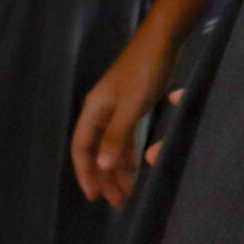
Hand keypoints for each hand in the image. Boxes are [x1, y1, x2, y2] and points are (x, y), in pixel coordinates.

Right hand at [71, 27, 179, 208]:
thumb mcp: (132, 105)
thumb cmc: (145, 71)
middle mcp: (100, 110)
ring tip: (127, 192)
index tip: (95, 197)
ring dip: (117, 169)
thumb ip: (117, 135)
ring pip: (111, 146)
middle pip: (95, 150)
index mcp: (94, 109)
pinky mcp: (131, 106)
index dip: (86, 173)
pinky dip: (128, 155)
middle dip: (103, 176)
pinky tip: (136, 168)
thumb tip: (102, 165)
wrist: (162, 41)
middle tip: (117, 203)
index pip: (82, 147)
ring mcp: (115, 108)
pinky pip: (124, 137)